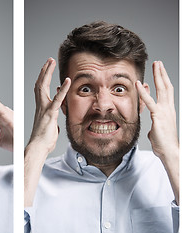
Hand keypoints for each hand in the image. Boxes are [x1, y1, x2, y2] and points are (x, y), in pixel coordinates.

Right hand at [26, 58, 70, 153]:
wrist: (38, 147)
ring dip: (48, 73)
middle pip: (40, 83)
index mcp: (41, 107)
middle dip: (44, 70)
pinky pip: (57, 99)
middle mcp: (41, 105)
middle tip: (49, 60)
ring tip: (51, 62)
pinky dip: (63, 89)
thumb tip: (56, 114)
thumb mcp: (51, 124)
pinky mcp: (51, 114)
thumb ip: (54, 116)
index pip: (41, 88)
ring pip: (44, 87)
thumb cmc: (44, 139)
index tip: (47, 68)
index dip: (43, 77)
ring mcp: (45, 108)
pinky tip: (68, 80)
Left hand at [136, 61, 178, 203]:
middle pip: (166, 86)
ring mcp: (164, 111)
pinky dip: (142, 92)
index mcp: (168, 110)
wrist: (169, 151)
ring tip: (155, 65)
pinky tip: (137, 84)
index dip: (163, 80)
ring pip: (162, 90)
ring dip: (157, 76)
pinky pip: (149, 102)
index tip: (160, 71)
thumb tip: (153, 127)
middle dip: (162, 73)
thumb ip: (155, 124)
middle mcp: (168, 108)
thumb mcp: (158, 130)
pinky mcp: (158, 116)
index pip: (167, 91)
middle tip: (158, 62)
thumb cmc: (163, 143)